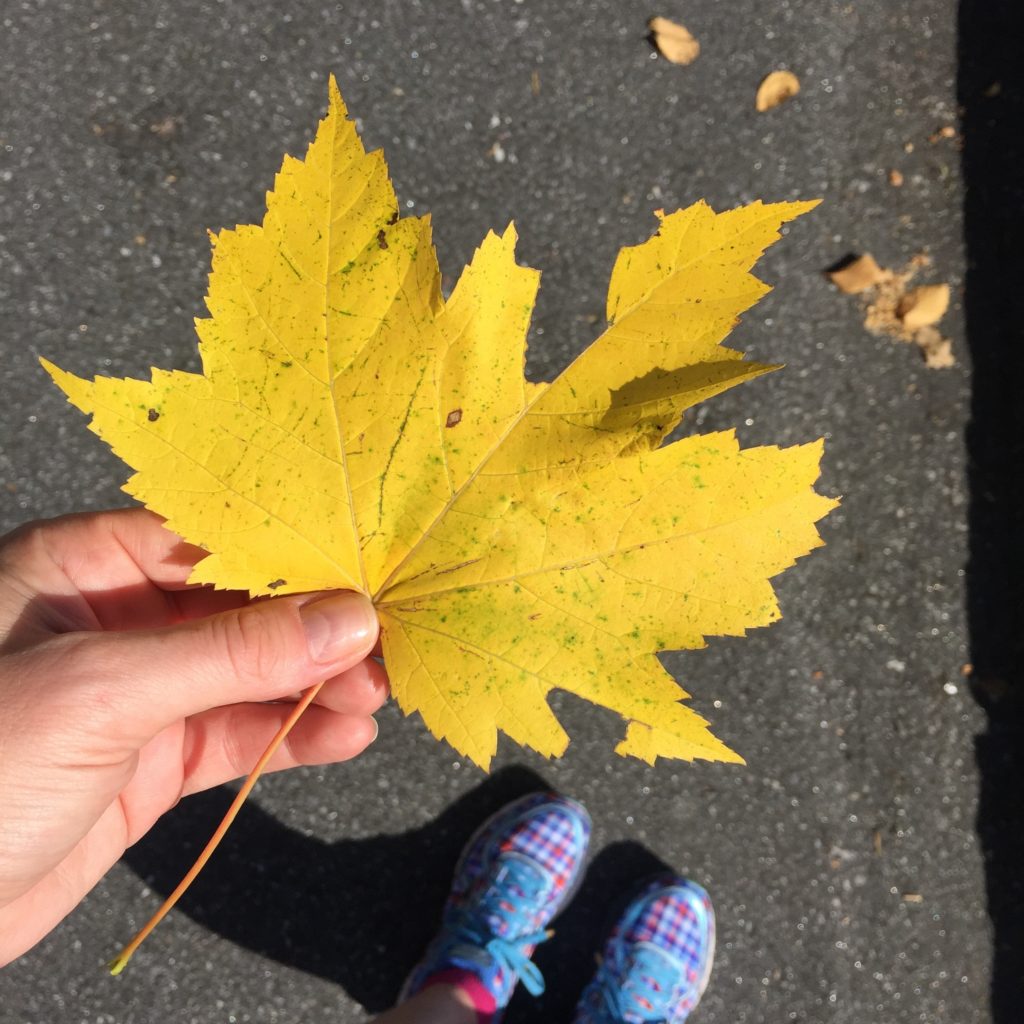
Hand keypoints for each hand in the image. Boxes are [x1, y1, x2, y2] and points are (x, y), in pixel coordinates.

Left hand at [0, 508, 386, 963]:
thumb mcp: (104, 690)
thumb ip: (233, 654)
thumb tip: (347, 621)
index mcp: (82, 566)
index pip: (209, 539)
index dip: (290, 553)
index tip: (364, 569)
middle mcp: (115, 619)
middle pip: (240, 608)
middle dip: (313, 629)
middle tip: (382, 645)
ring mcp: (136, 693)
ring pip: (248, 675)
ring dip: (314, 686)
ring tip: (375, 695)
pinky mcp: (151, 760)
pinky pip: (236, 734)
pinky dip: (291, 736)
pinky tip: (343, 735)